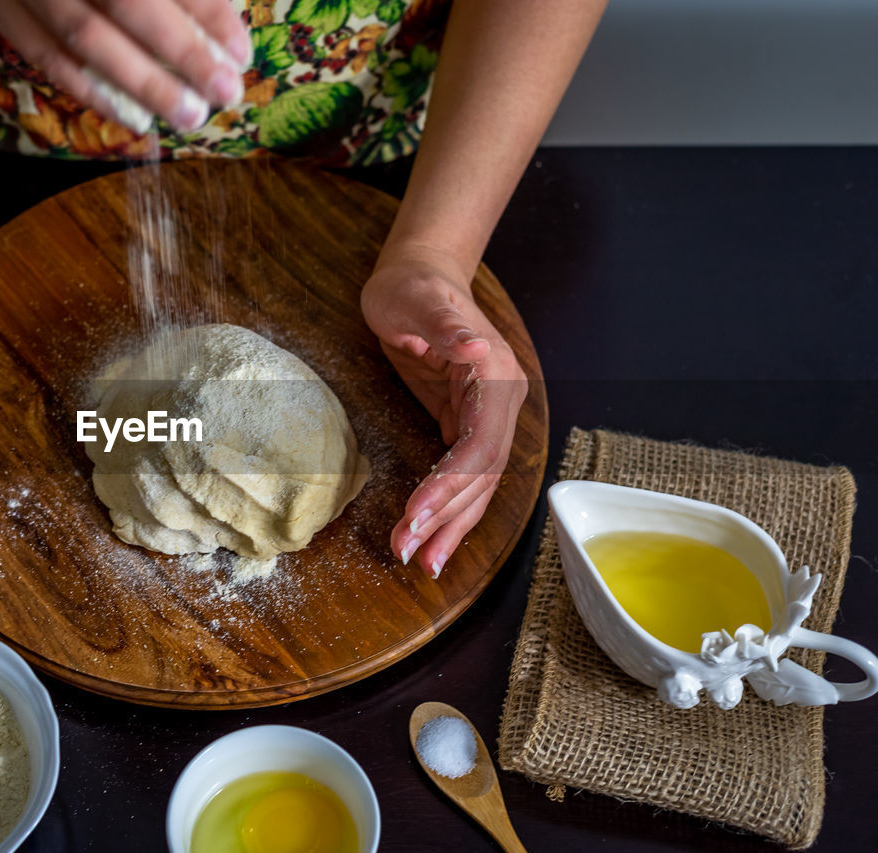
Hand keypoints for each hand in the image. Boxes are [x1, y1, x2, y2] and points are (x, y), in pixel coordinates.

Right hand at [0, 0, 248, 132]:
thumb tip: (220, 9)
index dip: (206, 11)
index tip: (238, 49)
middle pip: (128, 2)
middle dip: (183, 54)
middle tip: (224, 92)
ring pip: (85, 37)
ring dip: (142, 84)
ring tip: (188, 114)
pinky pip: (43, 55)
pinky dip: (89, 90)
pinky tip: (130, 115)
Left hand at [361, 244, 527, 578]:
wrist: (417, 277)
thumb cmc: (412, 287)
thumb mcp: (418, 300)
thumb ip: (447, 326)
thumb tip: (475, 347)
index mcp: (495, 374)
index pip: (480, 444)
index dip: (452, 483)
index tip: (417, 513)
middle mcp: (501, 401)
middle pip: (481, 474)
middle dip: (446, 517)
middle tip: (408, 551)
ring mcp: (488, 416)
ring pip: (478, 484)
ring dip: (450, 526)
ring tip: (421, 561)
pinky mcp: (468, 425)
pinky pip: (464, 476)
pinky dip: (449, 510)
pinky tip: (432, 540)